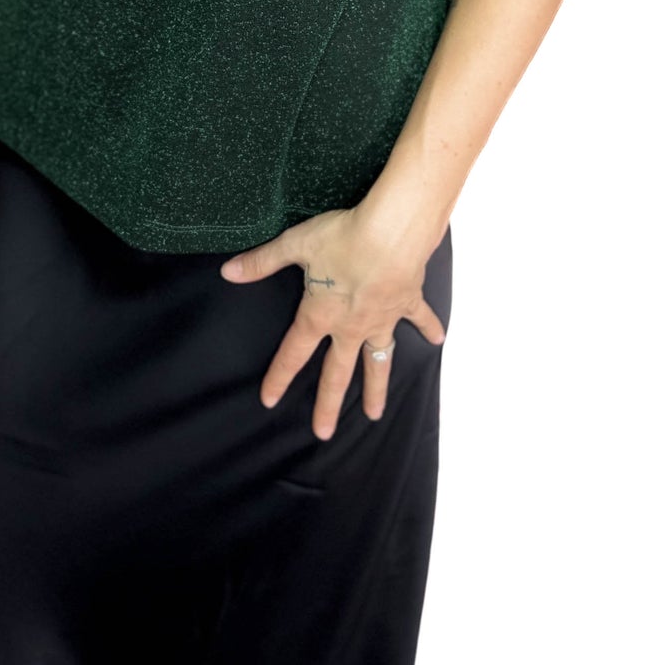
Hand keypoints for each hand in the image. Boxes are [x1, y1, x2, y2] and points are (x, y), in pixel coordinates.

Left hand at [220, 203, 445, 440]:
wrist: (392, 231)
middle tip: (324, 433)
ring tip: (374, 414)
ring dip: (376, 388)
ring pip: (378, 361)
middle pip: (337, 372)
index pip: (294, 353)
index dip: (280, 377)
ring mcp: (382, 318)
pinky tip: (437, 340)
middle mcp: (351, 326)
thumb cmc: (342, 237)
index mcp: (321, 314)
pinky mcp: (407, 302)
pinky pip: (419, 319)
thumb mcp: (295, 245)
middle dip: (328, 404)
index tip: (270, 401)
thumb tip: (228, 272)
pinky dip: (429, 328)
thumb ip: (261, 262)